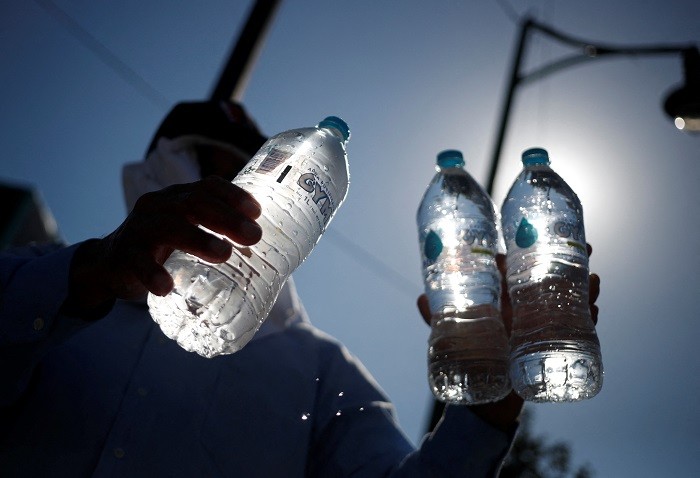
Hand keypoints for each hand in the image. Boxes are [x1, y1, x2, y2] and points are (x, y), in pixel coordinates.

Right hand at [63, 177, 261, 314]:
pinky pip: (137, 262)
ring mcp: (139, 229)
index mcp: (178, 197)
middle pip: (194, 203)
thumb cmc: (162, 246)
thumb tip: (269, 250)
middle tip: (253, 236)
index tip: (257, 212)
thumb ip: (217, 234)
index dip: (234, 195)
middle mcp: (159, 206)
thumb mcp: (187, 232)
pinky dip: (152, 274)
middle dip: (226, 217)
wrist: (110, 264)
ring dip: (198, 239)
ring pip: (168, 227)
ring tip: (224, 254)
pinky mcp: (124, 256)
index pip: (208, 186)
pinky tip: (167, 287)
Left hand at [417, 245, 600, 430]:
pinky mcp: (554, 347)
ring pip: (568, 301)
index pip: (518, 268)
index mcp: (503, 300)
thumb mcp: (452, 337)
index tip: (540, 233)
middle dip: (571, 262)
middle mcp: (525, 309)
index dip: (530, 250)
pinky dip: (588, 320)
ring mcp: (541, 327)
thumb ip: (435, 318)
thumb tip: (419, 297)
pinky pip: (576, 331)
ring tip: (594, 279)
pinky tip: (596, 310)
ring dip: (584, 289)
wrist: (485, 401)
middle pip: (551, 279)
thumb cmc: (470, 361)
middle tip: (588, 246)